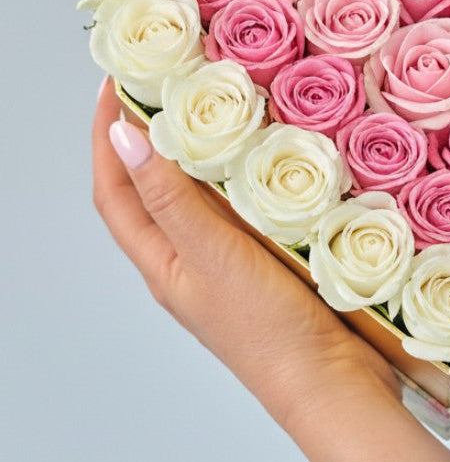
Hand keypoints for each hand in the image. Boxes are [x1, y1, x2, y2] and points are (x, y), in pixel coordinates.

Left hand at [92, 77, 449, 461]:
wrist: (330, 379)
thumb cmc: (265, 329)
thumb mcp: (210, 255)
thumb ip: (171, 198)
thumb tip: (126, 139)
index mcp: (162, 261)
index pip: (116, 190)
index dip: (106, 138)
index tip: (115, 84)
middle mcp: (189, 258)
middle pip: (155, 188)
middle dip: (151, 134)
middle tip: (167, 82)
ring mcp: (230, 259)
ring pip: (203, 193)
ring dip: (199, 150)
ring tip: (213, 104)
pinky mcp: (268, 257)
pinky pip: (244, 204)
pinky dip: (242, 173)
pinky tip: (264, 153)